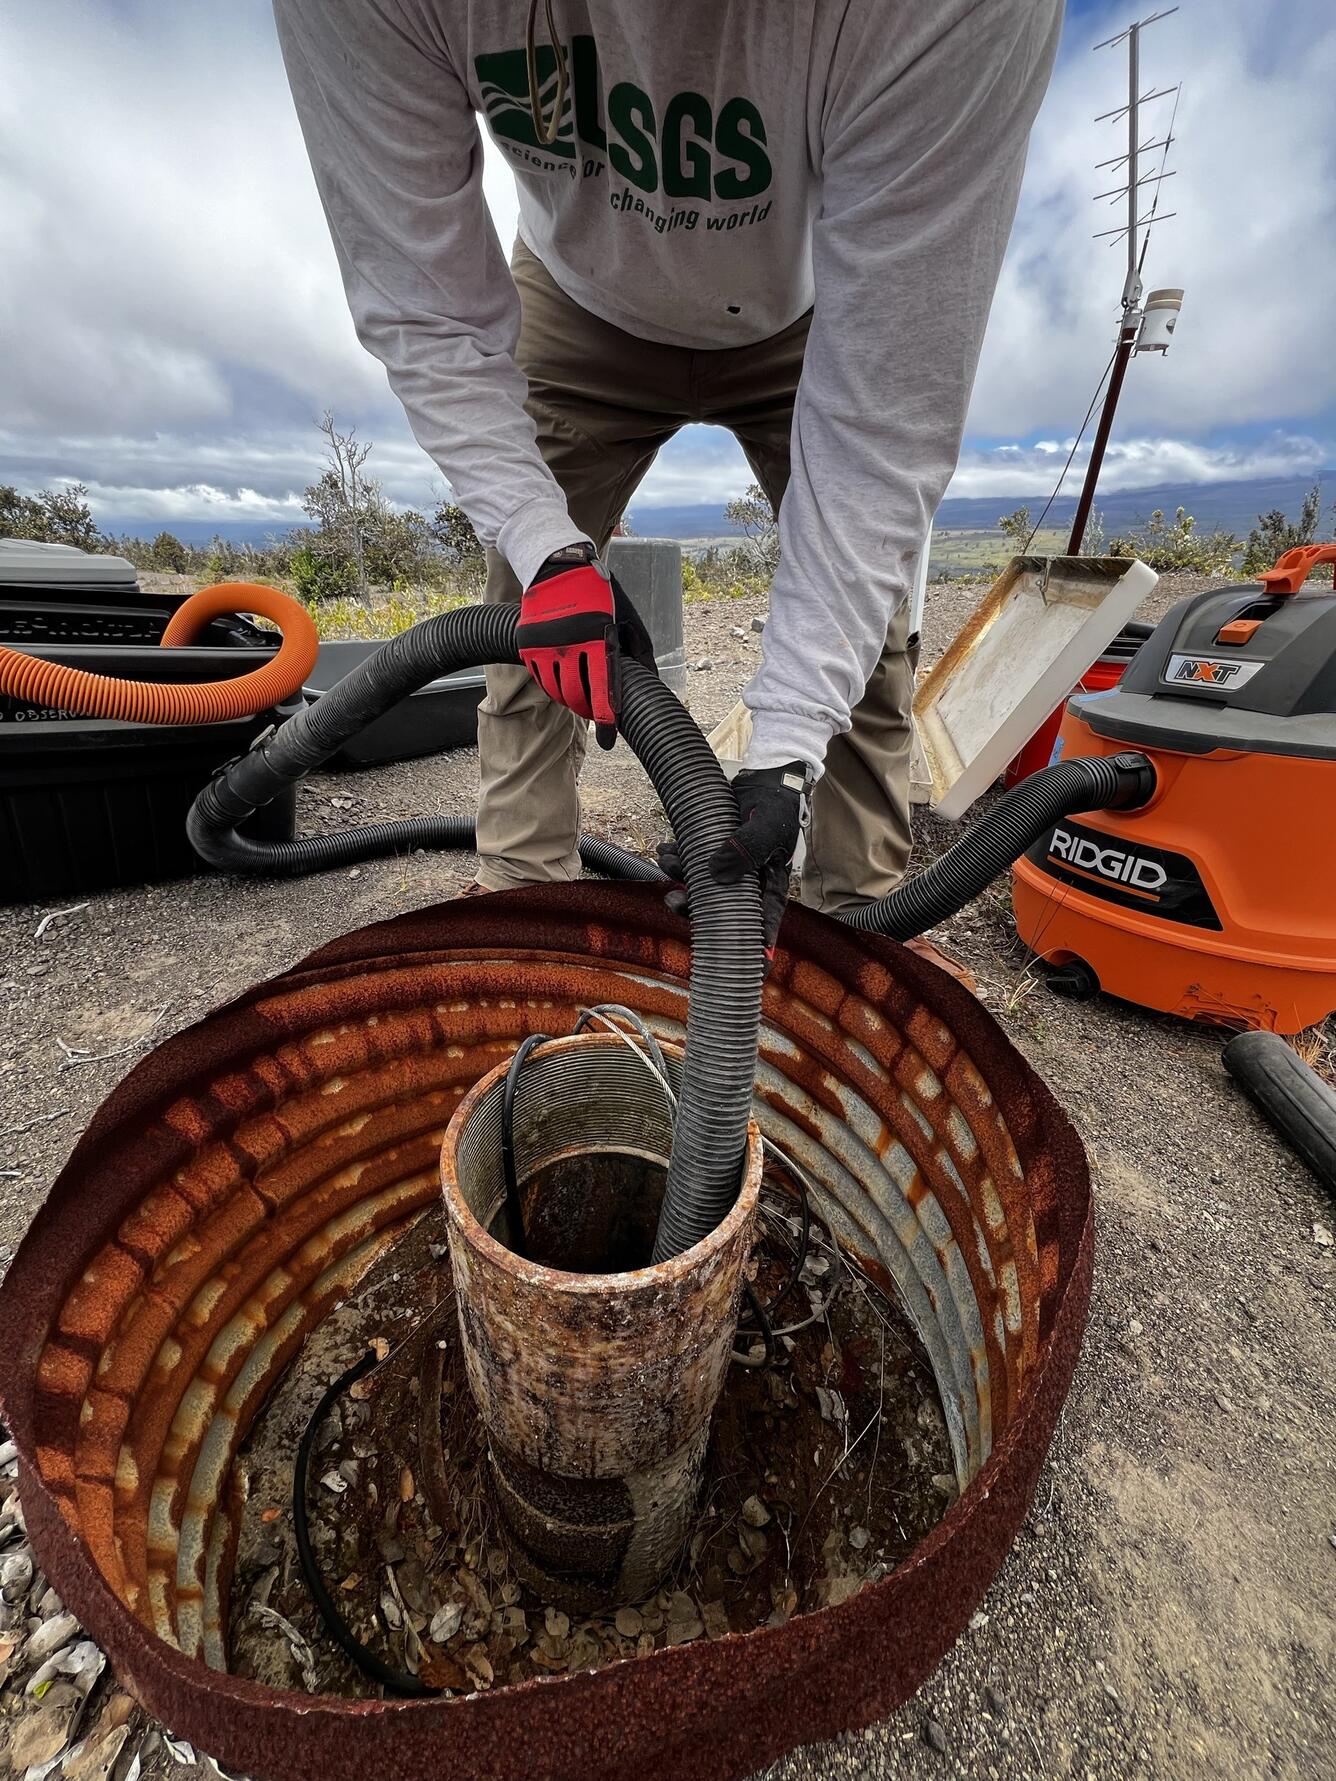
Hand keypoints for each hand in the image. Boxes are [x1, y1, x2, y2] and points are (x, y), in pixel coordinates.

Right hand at [517, 544, 656, 749]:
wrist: (557, 565)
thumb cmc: (599, 591)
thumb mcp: (627, 615)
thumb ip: (640, 650)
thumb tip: (651, 681)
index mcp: (599, 638)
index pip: (603, 690)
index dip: (606, 719)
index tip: (609, 739)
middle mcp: (570, 644)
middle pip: (578, 696)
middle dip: (588, 711)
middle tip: (596, 713)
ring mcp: (546, 644)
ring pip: (558, 690)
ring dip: (571, 701)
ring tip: (580, 699)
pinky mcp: (528, 644)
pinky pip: (541, 678)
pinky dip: (553, 687)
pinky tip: (563, 684)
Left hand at [657, 762, 812, 960]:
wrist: (766, 776)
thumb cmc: (776, 804)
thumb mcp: (767, 825)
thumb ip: (745, 848)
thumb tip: (716, 873)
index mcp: (770, 885)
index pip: (764, 924)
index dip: (757, 949)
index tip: (753, 972)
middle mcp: (748, 884)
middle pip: (721, 912)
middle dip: (694, 910)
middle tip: (674, 904)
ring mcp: (729, 870)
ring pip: (701, 889)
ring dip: (679, 879)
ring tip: (666, 858)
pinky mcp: (713, 853)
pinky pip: (692, 866)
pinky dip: (677, 860)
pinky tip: (666, 849)